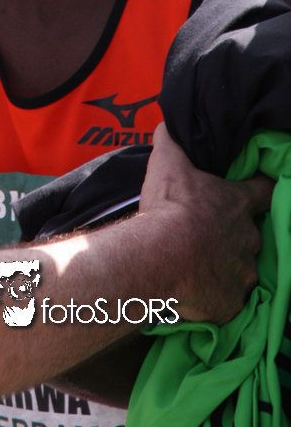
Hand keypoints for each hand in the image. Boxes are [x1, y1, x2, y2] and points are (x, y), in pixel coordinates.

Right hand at [139, 123, 272, 323]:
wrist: (161, 256)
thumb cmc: (171, 207)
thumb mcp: (167, 163)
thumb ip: (171, 141)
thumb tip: (168, 123)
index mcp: (238, 203)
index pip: (265, 191)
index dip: (262, 189)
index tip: (258, 189)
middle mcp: (249, 239)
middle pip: (250, 235)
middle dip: (232, 236)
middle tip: (205, 235)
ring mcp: (243, 273)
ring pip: (239, 270)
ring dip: (222, 267)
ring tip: (195, 266)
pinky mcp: (231, 303)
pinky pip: (226, 301)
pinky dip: (214, 296)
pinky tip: (195, 291)